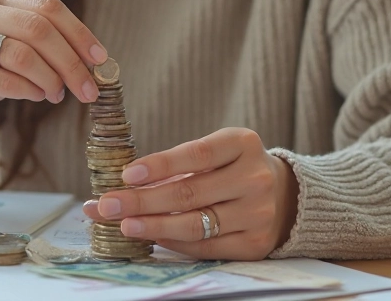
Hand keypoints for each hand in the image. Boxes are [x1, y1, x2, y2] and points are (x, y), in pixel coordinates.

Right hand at [0, 0, 106, 158]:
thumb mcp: (17, 50)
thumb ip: (47, 45)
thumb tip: (95, 61)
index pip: (47, 7)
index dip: (79, 33)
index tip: (100, 59)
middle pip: (38, 29)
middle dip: (70, 62)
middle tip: (88, 89)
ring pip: (22, 55)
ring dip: (50, 79)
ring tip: (57, 95)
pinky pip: (4, 80)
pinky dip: (29, 91)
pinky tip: (37, 97)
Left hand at [82, 128, 299, 260]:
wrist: (284, 195)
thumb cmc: (234, 168)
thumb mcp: (217, 151)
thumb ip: (178, 165)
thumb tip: (125, 185)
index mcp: (243, 143)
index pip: (197, 154)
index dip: (161, 164)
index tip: (127, 174)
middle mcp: (255, 177)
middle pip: (190, 193)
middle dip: (142, 201)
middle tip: (106, 205)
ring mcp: (258, 213)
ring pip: (195, 225)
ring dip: (152, 226)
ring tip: (123, 224)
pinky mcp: (255, 244)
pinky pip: (205, 247)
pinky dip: (174, 242)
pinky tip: (151, 236)